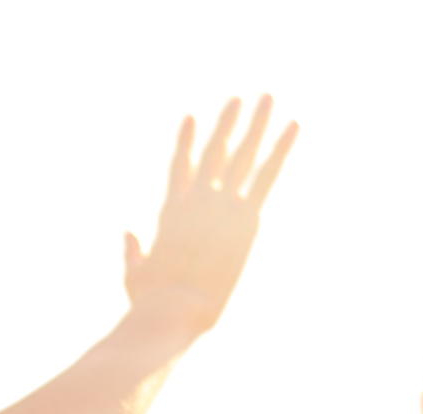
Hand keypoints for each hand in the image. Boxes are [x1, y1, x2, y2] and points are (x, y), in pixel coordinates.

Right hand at [124, 96, 296, 339]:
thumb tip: (128, 232)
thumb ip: (133, 250)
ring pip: (244, 154)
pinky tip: (294, 125)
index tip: (192, 117)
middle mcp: (197, 200)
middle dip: (229, 123)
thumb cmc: (151, 302)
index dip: (186, 141)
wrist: (172, 307)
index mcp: (172, 212)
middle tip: (241, 99)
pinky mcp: (245, 217)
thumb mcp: (136, 275)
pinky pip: (268, 174)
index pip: (180, 166)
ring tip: (269, 98)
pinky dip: (282, 148)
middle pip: (216, 151)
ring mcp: (222, 204)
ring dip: (257, 124)